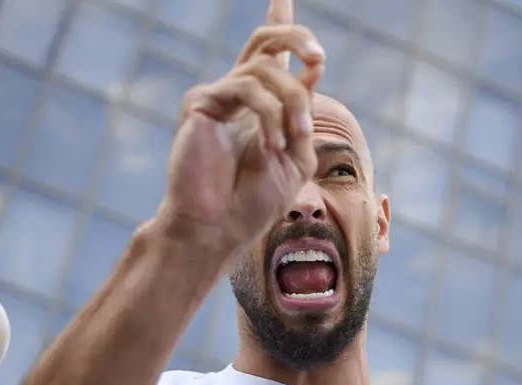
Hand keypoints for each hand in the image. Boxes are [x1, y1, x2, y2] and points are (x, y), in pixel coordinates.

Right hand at [157, 0, 325, 259]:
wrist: (218, 227)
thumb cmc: (255, 200)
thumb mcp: (297, 156)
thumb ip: (305, 114)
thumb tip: (314, 69)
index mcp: (262, 106)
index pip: (272, 55)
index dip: (281, 20)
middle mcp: (239, 94)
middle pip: (267, 40)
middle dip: (296, 36)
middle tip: (319, 57)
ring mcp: (219, 95)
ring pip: (267, 68)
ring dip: (293, 103)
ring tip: (293, 139)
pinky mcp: (201, 101)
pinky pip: (249, 89)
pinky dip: (269, 116)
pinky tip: (270, 146)